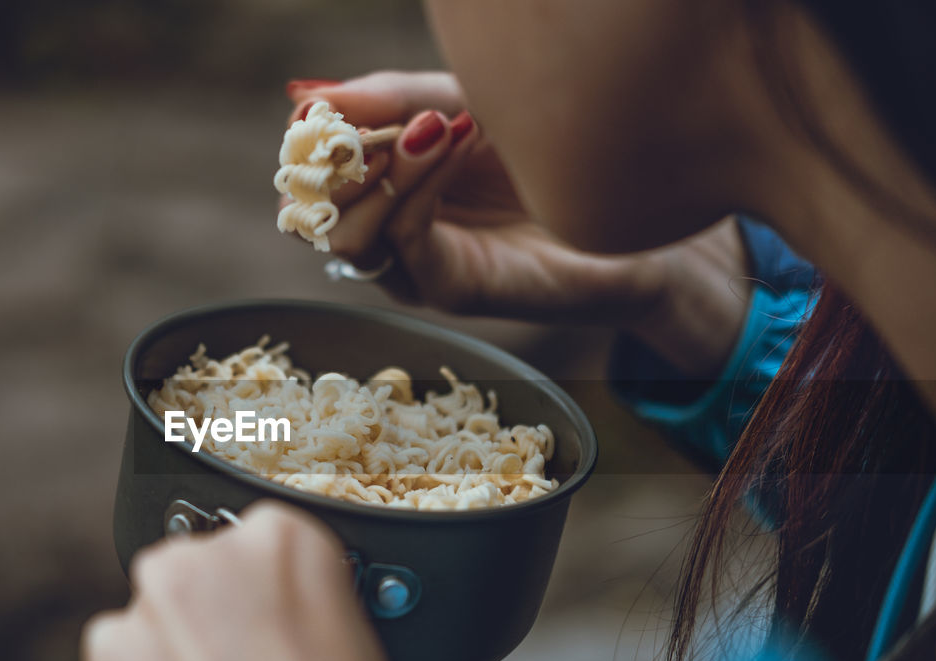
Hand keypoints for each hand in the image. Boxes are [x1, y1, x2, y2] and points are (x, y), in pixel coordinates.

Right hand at [286, 72, 751, 377]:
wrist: (631, 214)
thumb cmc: (545, 156)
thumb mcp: (460, 104)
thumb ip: (390, 100)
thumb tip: (304, 95)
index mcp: (382, 191)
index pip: (308, 176)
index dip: (306, 142)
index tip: (321, 107)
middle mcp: (388, 237)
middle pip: (310, 214)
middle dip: (331, 161)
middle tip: (376, 115)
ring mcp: (415, 269)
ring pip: (348, 234)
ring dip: (380, 169)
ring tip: (434, 121)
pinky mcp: (450, 290)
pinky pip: (404, 241)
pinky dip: (416, 186)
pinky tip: (451, 140)